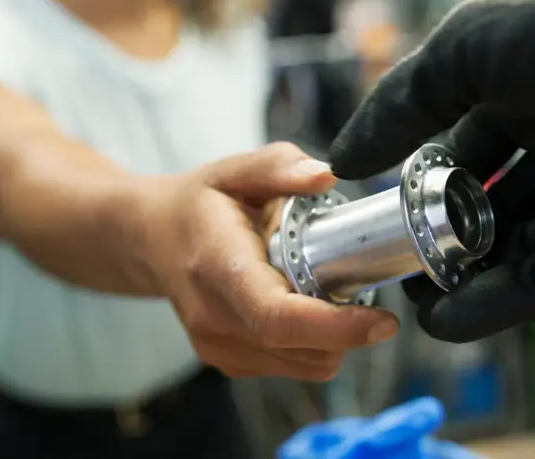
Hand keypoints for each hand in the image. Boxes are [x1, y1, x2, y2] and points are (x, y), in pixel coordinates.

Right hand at [138, 142, 398, 379]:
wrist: (150, 239)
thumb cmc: (201, 203)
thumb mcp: (236, 169)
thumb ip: (280, 166)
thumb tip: (326, 175)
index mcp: (218, 265)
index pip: (277, 316)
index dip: (337, 326)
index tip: (383, 321)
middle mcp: (214, 317)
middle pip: (299, 348)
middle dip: (348, 330)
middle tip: (365, 291)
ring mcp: (217, 346)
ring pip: (303, 365)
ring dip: (334, 339)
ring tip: (329, 293)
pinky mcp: (227, 362)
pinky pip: (291, 368)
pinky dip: (314, 345)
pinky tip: (306, 307)